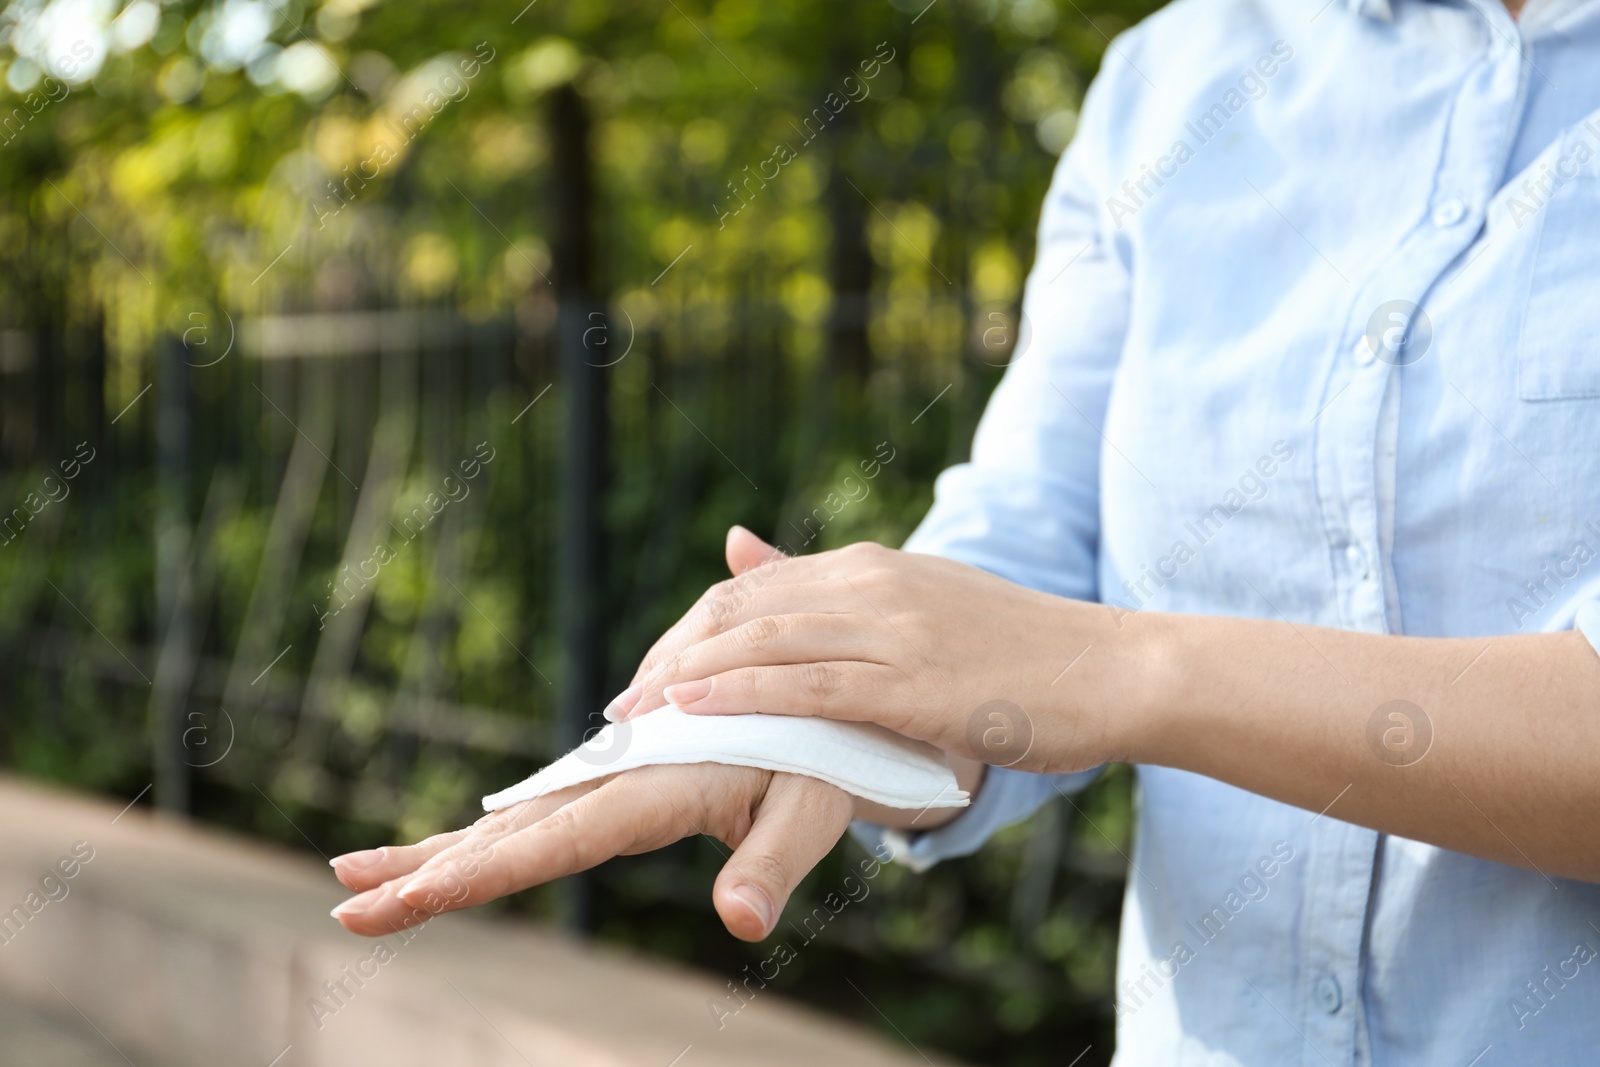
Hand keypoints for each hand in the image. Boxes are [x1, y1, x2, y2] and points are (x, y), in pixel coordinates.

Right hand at [327, 764, 852, 940]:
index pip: (556, 837)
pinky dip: (492, 833)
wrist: (835, 673)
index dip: (485, 868)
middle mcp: (623, 771)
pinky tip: (451, 854)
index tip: (412, 893)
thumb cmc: (832, 749)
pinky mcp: (628, 771)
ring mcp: (619, 771)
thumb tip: (739, 924)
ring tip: (360, 880)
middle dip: (429, 865)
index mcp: (655, 780)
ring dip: (442, 849)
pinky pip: (548, 806)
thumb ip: (772, 859)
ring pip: (516, 816)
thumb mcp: (813, 804)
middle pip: (512, 827)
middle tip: (348, 902)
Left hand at [608, 527, 1135, 773]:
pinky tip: (693, 714)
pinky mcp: (915, 681)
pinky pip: (809, 687)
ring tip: (635, 715)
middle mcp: (872, 584)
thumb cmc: (1019, 653)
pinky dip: (742, 698)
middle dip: (671, 659)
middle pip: (740, 613)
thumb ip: (830, 588)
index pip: (749, 591)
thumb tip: (738, 546)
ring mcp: (894, 629)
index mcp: (870, 567)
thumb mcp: (918, 601)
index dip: (688, 634)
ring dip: (687, 680)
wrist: (1113, 668)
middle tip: (623, 706)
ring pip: (763, 645)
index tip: (648, 676)